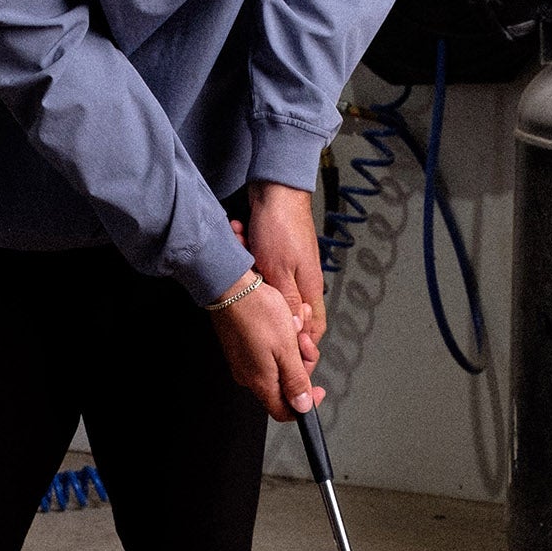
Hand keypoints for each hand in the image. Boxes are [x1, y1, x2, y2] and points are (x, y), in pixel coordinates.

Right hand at [208, 269, 324, 422]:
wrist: (231, 286)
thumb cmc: (256, 312)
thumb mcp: (287, 348)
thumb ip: (296, 380)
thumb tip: (302, 406)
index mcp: (261, 381)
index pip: (283, 411)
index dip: (304, 406)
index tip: (317, 391)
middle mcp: (249, 375)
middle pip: (285, 383)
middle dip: (301, 363)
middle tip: (304, 343)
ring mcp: (242, 361)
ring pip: (278, 363)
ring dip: (293, 346)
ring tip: (294, 325)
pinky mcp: (240, 346)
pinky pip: (266, 351)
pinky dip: (280, 338)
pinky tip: (282, 321)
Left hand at [243, 181, 325, 368]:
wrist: (275, 190)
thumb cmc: (280, 227)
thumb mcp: (279, 273)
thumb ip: (287, 305)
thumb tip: (294, 334)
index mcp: (310, 291)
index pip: (312, 333)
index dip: (301, 351)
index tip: (285, 360)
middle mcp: (304, 284)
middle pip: (292, 319)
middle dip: (273, 324)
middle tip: (256, 326)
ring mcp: (292, 271)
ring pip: (274, 297)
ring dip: (256, 290)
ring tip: (244, 274)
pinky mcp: (278, 259)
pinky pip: (263, 276)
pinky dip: (250, 270)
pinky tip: (240, 252)